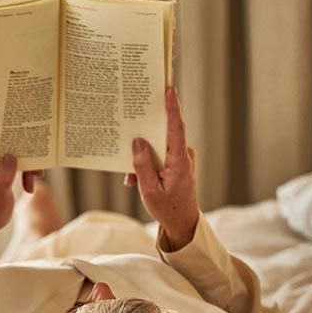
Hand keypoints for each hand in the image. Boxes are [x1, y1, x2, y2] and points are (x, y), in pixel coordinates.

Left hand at [0, 155, 41, 261]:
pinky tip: (28, 188)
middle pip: (7, 149)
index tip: (28, 146)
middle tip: (38, 172)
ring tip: (34, 180)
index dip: (12, 142)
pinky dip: (24, 174)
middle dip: (25, 157)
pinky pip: (14, 166)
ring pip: (13, 157)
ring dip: (26, 167)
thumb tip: (10, 156)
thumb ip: (3, 179)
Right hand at [128, 86, 199, 249]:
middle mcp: (182, 155)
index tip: (168, 89)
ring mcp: (180, 159)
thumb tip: (137, 142)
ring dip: (142, 161)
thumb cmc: (167, 208)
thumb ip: (142, 165)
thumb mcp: (149, 190)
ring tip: (132, 179)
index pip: (176, 127)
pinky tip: (136, 181)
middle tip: (129, 136)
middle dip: (142, 141)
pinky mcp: (176, 164)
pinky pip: (158, 157)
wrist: (182, 222)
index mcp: (179, 160)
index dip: (172, 107)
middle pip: (162, 136)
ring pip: (156, 148)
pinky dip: (146, 166)